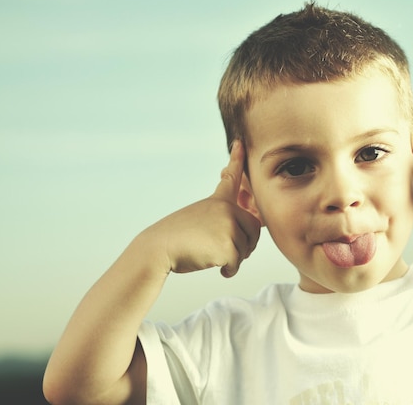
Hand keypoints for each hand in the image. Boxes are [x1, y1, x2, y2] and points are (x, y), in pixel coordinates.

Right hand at [141, 140, 260, 276]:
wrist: (158, 248)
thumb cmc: (178, 239)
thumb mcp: (200, 220)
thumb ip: (223, 220)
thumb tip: (249, 228)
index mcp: (218, 200)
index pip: (232, 177)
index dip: (237, 159)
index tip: (239, 142)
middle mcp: (226, 209)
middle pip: (254, 229)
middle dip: (246, 245)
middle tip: (226, 250)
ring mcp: (228, 225)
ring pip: (247, 248)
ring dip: (233, 259)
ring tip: (212, 256)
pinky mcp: (228, 244)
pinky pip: (238, 262)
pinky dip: (229, 270)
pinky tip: (216, 268)